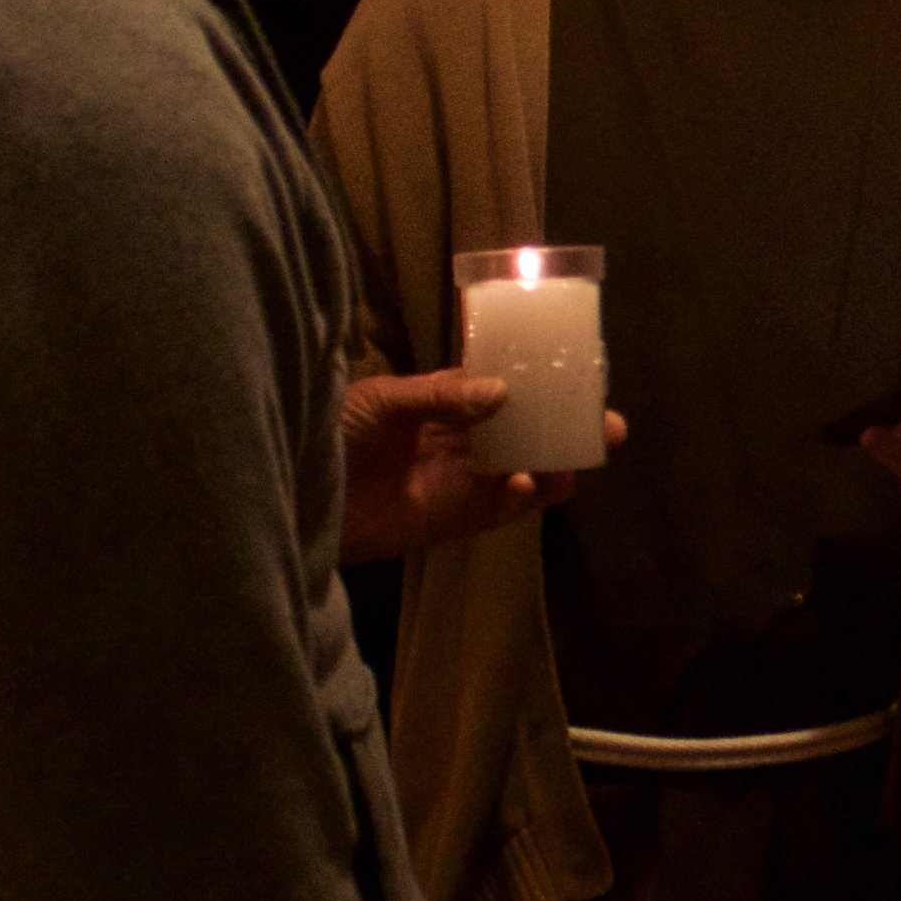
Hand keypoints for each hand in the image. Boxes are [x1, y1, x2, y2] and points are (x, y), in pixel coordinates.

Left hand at [338, 368, 622, 562]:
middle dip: (564, 430)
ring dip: (552, 467)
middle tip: (609, 427)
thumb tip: (503, 392)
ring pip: (519, 473)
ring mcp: (454, 482)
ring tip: (581, 460)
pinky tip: (528, 486)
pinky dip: (516, 501)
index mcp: (442, 403)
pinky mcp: (446, 521)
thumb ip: (442, 398)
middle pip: (523, 434)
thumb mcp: (383, 401)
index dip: (541, 385)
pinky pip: (493, 511)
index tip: (583, 379)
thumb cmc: (331, 432)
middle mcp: (456, 441)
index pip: (502, 389)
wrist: (291, 492)